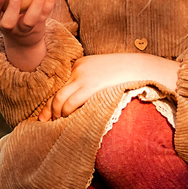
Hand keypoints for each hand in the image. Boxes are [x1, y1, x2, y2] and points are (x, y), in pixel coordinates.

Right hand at [0, 0, 62, 67]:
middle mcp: (9, 25)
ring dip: (37, 3)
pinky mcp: (40, 24)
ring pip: (31, 19)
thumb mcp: (0, 8)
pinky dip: (51, 0)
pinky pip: (46, 13)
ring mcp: (25, 27)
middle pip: (9, 21)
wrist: (23, 42)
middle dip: (14, 7)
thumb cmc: (10, 15)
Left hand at [49, 52, 179, 118]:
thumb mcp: (103, 73)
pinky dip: (66, 114)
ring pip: (60, 100)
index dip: (51, 102)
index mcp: (79, 64)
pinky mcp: (90, 87)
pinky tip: (68, 121)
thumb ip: (89, 82)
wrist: (140, 67)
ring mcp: (83, 77)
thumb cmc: (124, 74)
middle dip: (49, 111)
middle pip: (56, 93)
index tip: (46, 114)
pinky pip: (71, 103)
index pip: (60, 85)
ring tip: (59, 124)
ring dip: (57, 114)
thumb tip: (79, 100)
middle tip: (47, 122)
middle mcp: (77, 69)